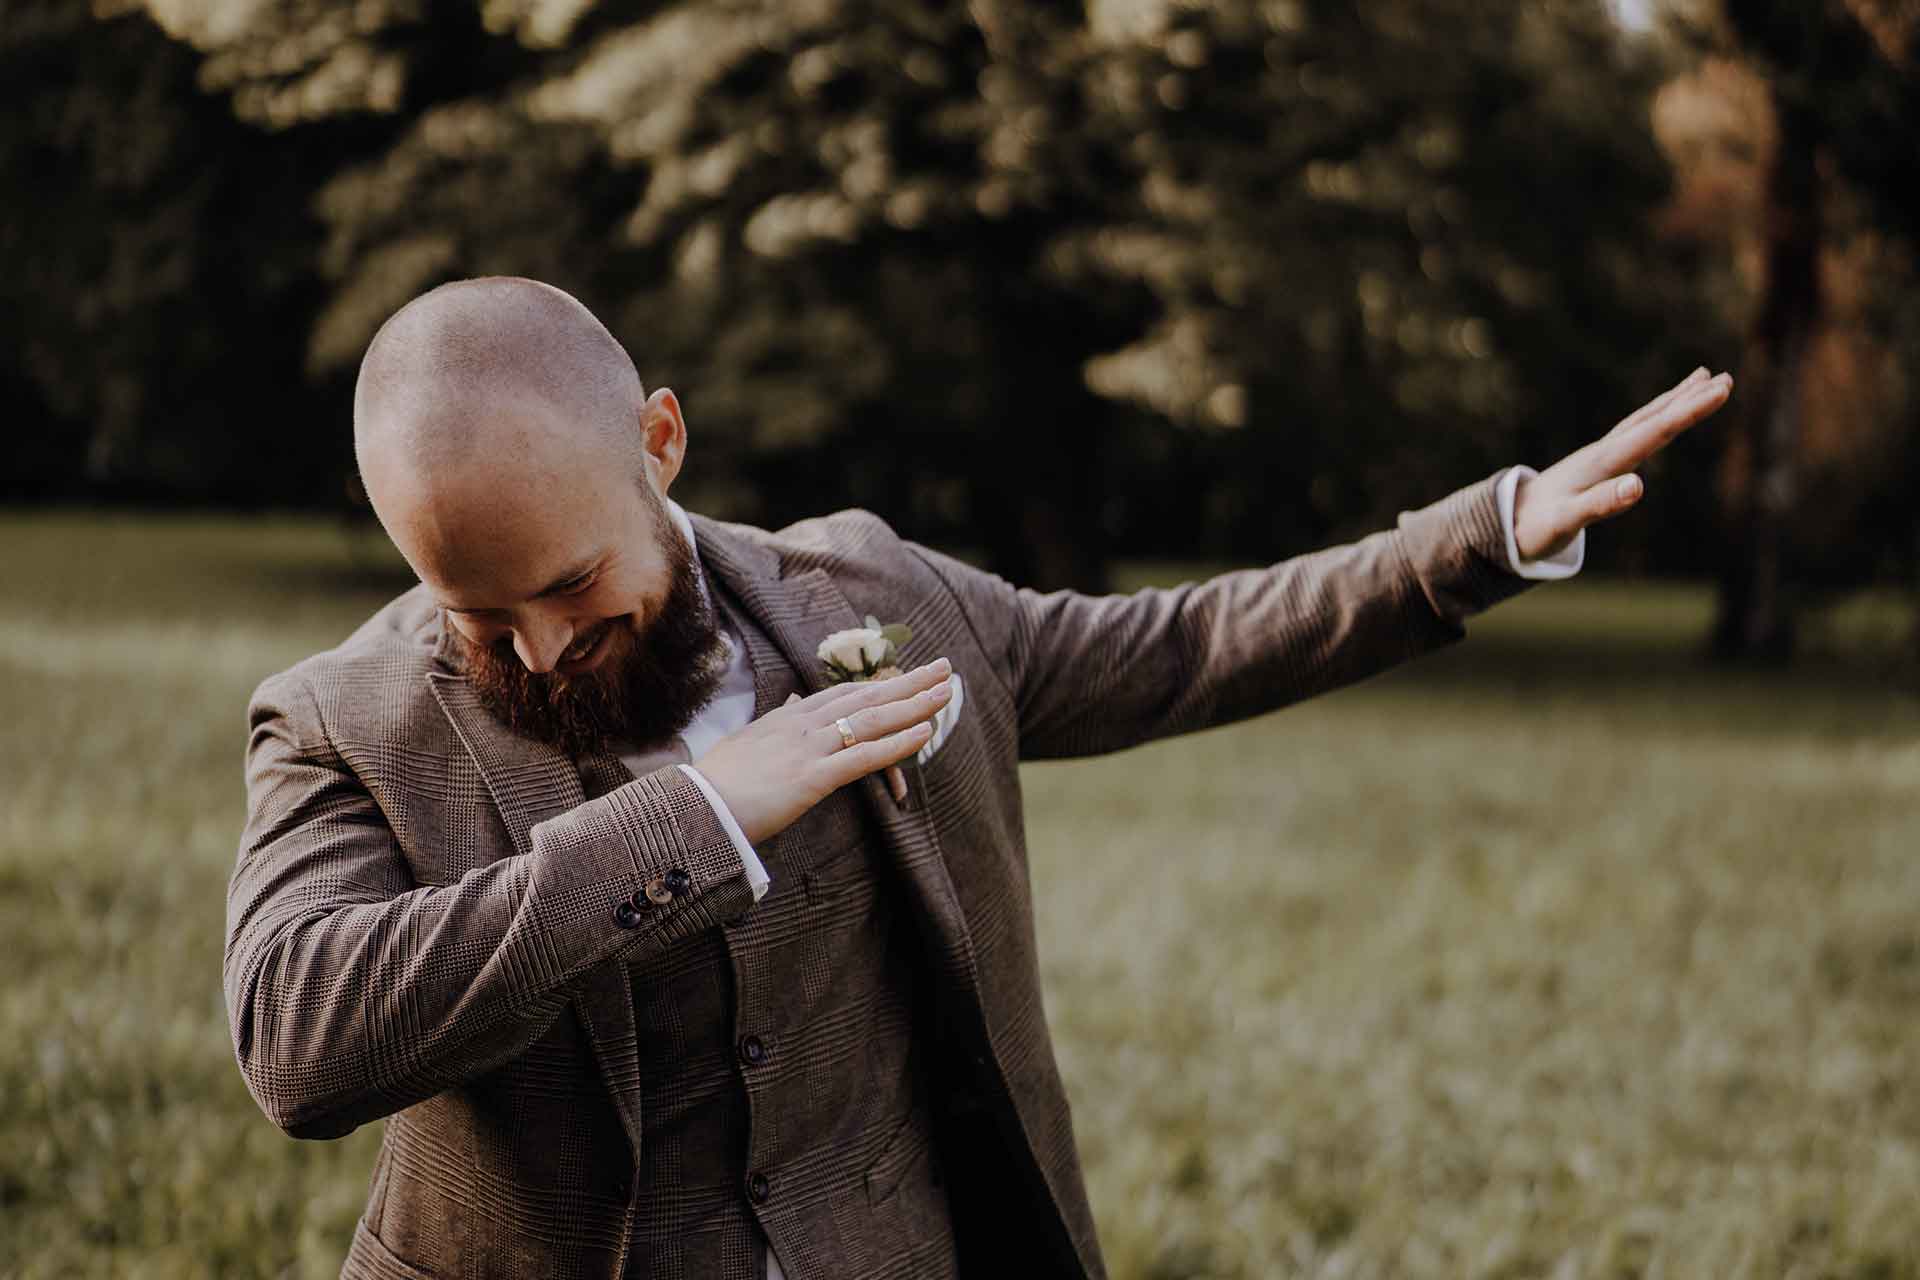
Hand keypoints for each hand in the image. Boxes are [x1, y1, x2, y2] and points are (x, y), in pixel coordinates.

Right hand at [692, 658, 951, 844]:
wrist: (694, 808)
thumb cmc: (715, 785)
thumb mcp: (745, 745)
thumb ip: (772, 727)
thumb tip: (791, 708)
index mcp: (788, 718)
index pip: (844, 695)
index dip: (879, 685)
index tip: (907, 676)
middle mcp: (802, 724)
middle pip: (866, 696)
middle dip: (909, 683)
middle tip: (944, 669)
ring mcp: (809, 747)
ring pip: (873, 719)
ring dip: (914, 704)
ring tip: (947, 692)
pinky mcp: (813, 776)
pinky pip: (864, 756)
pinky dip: (898, 743)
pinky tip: (925, 733)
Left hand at [1512, 367, 1732, 561]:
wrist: (1504, 522)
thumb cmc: (1534, 527)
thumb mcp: (1567, 521)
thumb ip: (1600, 504)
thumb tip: (1638, 486)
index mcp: (1603, 463)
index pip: (1655, 431)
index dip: (1688, 411)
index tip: (1719, 390)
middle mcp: (1604, 451)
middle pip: (1654, 419)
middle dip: (1690, 400)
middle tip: (1727, 379)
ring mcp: (1601, 454)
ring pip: (1645, 420)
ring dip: (1676, 400)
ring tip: (1704, 378)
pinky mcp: (1598, 462)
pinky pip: (1635, 432)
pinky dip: (1657, 417)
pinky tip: (1665, 414)